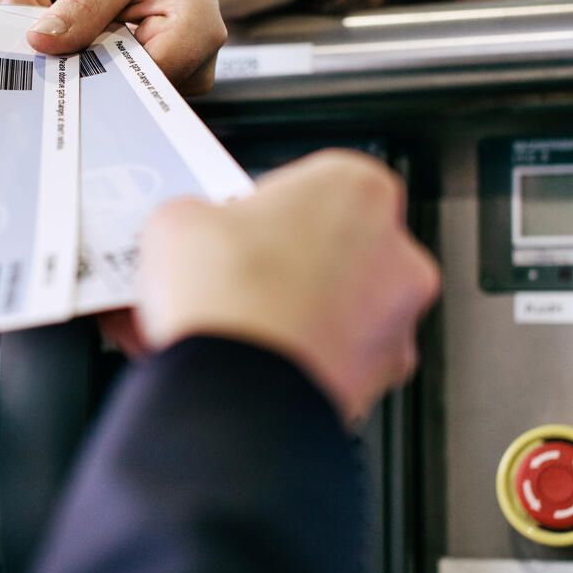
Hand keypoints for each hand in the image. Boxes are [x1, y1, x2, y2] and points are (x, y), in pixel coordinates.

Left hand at [21, 0, 223, 93]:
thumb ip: (84, 5)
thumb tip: (41, 44)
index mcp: (194, 38)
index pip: (128, 77)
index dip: (75, 65)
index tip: (26, 33)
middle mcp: (187, 69)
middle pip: (107, 79)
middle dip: (51, 43)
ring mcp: (163, 79)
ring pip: (93, 73)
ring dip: (51, 36)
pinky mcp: (137, 77)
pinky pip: (92, 65)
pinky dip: (62, 35)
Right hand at [135, 150, 439, 423]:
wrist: (237, 391)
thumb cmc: (227, 298)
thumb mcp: (178, 219)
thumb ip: (197, 213)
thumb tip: (190, 229)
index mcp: (357, 189)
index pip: (312, 182)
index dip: (263, 206)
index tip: (232, 225)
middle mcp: (395, 252)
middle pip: (330, 246)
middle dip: (280, 262)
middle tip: (226, 275)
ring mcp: (394, 320)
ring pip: (335, 306)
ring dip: (289, 312)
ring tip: (225, 325)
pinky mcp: (380, 379)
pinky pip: (333, 358)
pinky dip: (295, 359)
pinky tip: (243, 360)